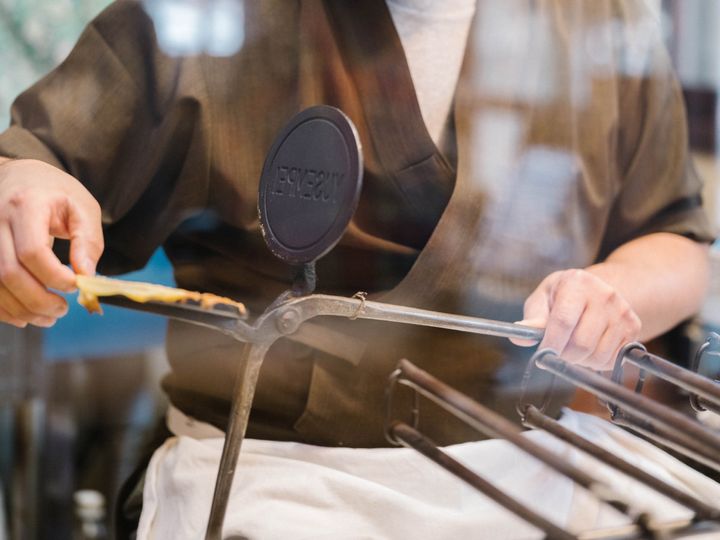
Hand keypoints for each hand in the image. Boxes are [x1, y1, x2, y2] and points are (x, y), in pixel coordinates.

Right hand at [0, 159, 103, 327]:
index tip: (74, 286)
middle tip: (62, 310)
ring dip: (21, 309)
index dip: (54, 276)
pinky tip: (25, 314)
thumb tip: (88, 276)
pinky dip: (4, 308)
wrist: (18, 176)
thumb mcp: (82, 208)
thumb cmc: (54, 192)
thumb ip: (88, 241)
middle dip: (38, 300)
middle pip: (8, 272)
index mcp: (26, 205)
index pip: (32, 251)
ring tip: (49, 317)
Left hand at [512, 269, 641, 370]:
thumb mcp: (542, 299)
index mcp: (577, 283)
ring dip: (581, 361)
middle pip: (582, 344)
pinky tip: (590, 347)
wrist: (597, 289)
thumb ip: (532, 319)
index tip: (543, 353)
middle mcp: (604, 295)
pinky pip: (612, 360)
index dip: (551, 343)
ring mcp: (622, 311)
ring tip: (573, 347)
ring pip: (598, 355)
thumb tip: (520, 338)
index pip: (563, 321)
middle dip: (564, 356)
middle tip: (557, 351)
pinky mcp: (633, 327)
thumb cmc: (562, 295)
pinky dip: (597, 362)